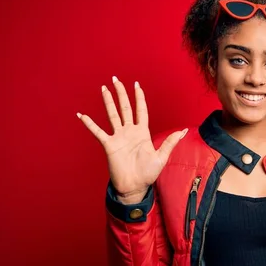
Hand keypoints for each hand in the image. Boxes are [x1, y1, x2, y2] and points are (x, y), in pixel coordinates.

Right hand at [77, 76, 187, 197]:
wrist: (134, 187)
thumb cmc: (148, 173)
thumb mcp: (162, 157)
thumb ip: (170, 142)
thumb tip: (183, 131)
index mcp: (143, 133)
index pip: (141, 111)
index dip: (139, 98)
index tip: (136, 85)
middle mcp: (130, 132)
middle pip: (125, 108)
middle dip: (121, 94)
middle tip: (116, 79)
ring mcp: (118, 137)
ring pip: (112, 115)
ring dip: (108, 102)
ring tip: (104, 89)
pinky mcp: (109, 145)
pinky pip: (98, 132)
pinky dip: (90, 123)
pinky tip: (82, 115)